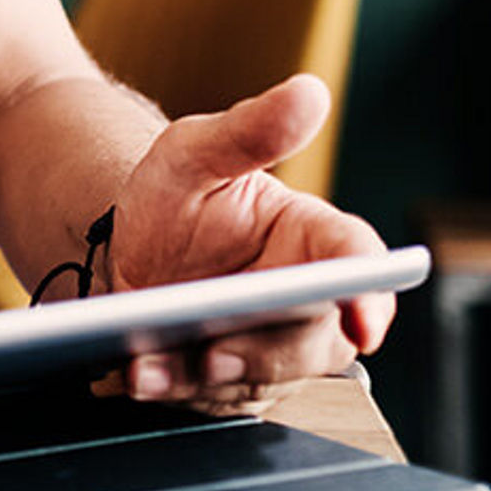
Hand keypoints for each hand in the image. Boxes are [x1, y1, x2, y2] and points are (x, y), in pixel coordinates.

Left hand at [98, 74, 393, 414]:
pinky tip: (135, 375)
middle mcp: (305, 301)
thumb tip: (309, 92)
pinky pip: (212, 399)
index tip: (361, 316)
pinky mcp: (230, 384)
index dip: (369, 292)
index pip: (358, 261)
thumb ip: (251, 129)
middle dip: (267, 352)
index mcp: (314, 238)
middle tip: (218, 353)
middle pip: (315, 339)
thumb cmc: (174, 195)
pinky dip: (174, 390)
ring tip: (152, 367)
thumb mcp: (197, 151)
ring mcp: (269, 348)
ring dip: (208, 379)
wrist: (122, 245)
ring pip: (260, 378)